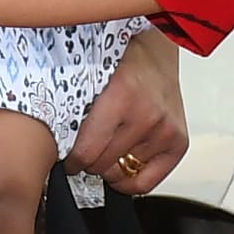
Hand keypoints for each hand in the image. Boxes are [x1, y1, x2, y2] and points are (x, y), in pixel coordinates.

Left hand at [67, 29, 188, 195]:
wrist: (153, 52)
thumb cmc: (122, 63)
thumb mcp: (92, 80)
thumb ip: (76, 113)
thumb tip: (56, 146)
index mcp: (122, 96)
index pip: (87, 151)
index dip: (72, 160)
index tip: (70, 158)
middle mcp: (147, 116)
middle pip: (103, 165)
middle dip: (91, 160)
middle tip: (89, 149)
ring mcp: (165, 131)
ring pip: (122, 174)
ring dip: (111, 166)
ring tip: (109, 149)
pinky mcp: (178, 142)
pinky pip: (148, 182)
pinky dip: (132, 181)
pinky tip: (125, 166)